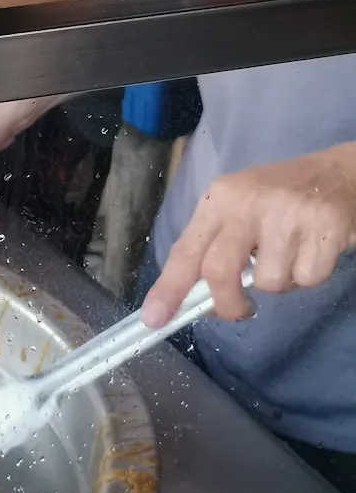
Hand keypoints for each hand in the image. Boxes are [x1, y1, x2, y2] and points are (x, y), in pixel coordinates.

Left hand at [143, 143, 355, 326]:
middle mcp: (249, 203)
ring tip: (289, 255)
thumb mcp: (238, 208)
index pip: (185, 250)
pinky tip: (311, 251)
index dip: (169, 288)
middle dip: (226, 303)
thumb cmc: (279, 197)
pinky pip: (307, 279)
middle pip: (219, 271)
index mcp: (221, 198)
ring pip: (269, 283)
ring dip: (280, 282)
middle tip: (239, 310)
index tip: (154, 318)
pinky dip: (308, 276)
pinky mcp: (324, 228)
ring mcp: (288, 215)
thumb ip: (214, 247)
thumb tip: (194, 299)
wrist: (339, 174)